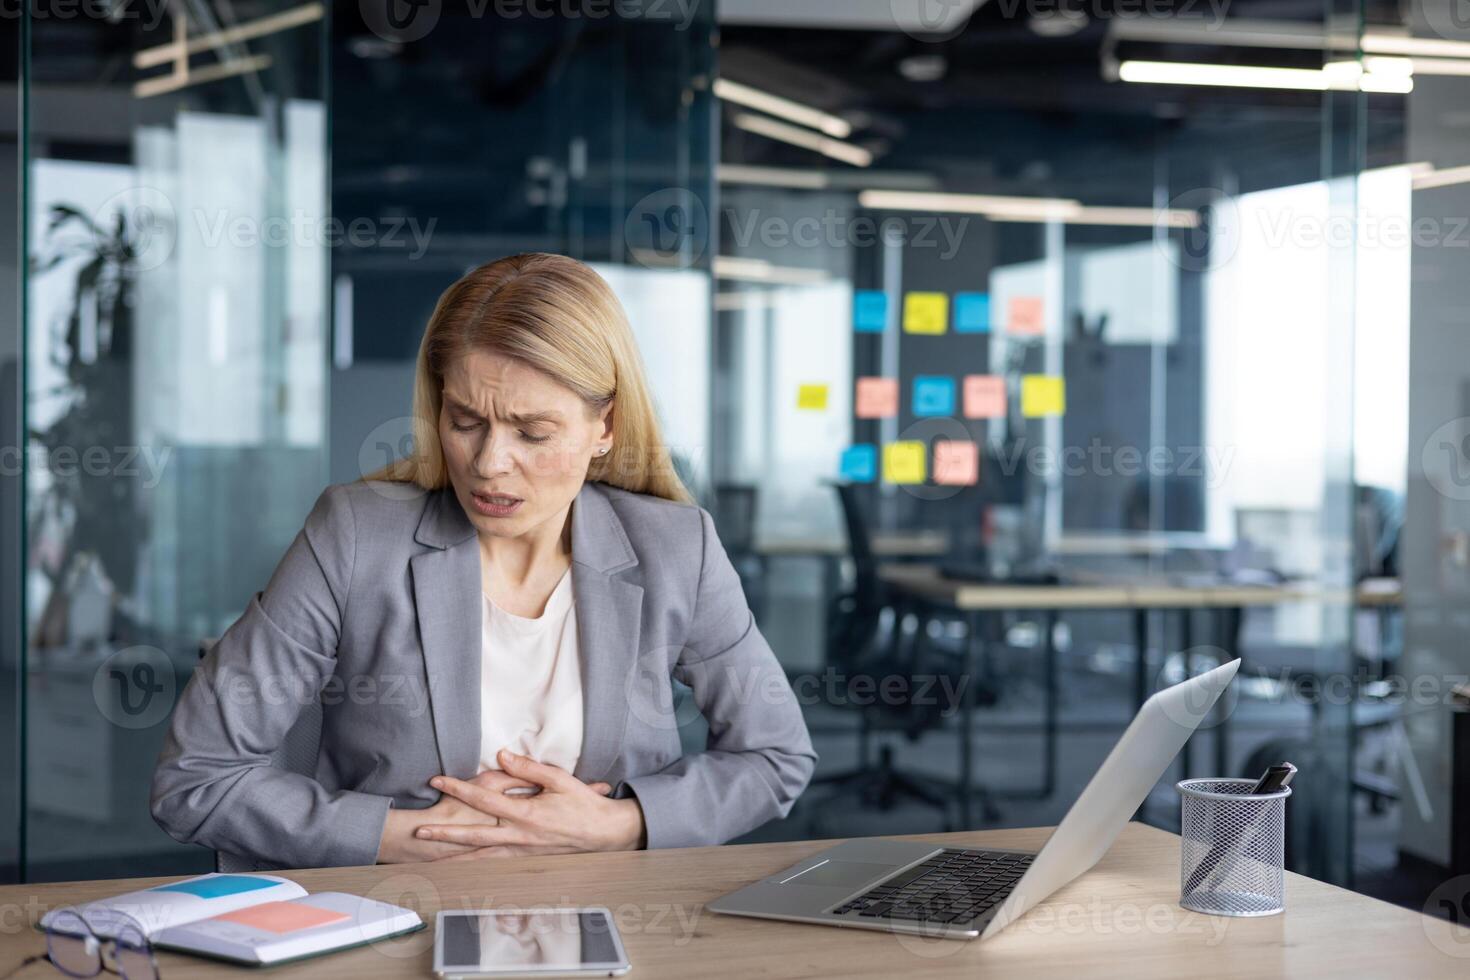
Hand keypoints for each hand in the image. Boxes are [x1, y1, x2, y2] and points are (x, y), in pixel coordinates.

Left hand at [375, 767, 611, 863]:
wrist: (604, 833)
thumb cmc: (583, 804)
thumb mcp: (559, 779)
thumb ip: (527, 768)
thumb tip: (501, 755)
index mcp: (526, 814)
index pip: (484, 800)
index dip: (458, 789)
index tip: (438, 781)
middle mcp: (520, 836)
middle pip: (474, 836)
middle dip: (444, 835)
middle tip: (420, 833)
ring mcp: (522, 851)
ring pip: (481, 856)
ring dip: (455, 857)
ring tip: (431, 859)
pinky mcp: (526, 858)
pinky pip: (495, 862)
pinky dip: (476, 866)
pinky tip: (463, 867)